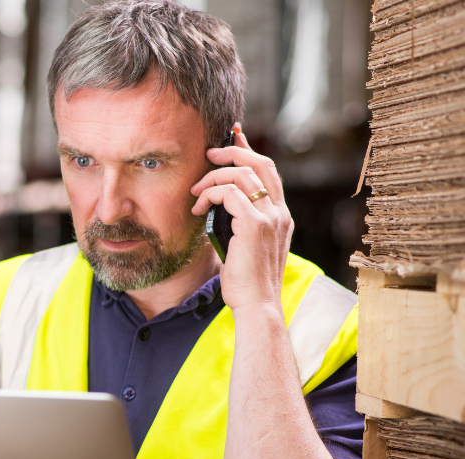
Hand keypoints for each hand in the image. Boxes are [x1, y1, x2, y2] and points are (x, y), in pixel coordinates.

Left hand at [189, 123, 291, 315]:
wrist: (257, 305)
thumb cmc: (245, 281)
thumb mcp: (244, 245)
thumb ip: (239, 223)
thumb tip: (218, 205)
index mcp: (279, 216)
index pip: (268, 172)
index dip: (249, 150)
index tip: (232, 137)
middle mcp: (280, 213)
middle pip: (261, 163)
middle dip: (234, 150)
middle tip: (209, 151)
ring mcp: (270, 217)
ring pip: (242, 175)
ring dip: (213, 177)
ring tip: (195, 190)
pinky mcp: (254, 225)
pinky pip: (230, 194)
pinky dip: (210, 194)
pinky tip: (197, 206)